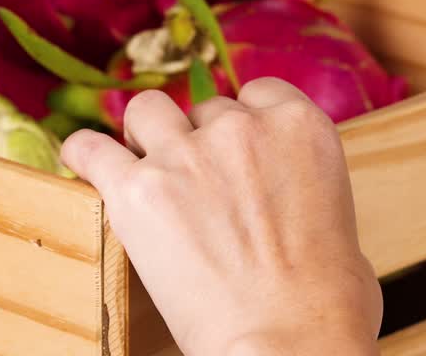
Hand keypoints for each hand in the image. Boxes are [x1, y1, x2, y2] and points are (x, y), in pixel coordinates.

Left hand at [60, 77, 382, 355]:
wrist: (287, 341)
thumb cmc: (327, 304)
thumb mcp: (342, 224)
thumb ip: (308, 194)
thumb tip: (295, 215)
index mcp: (299, 127)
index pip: (258, 93)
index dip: (244, 121)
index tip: (237, 149)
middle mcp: (241, 128)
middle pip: (204, 110)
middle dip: (200, 143)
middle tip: (198, 188)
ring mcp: (185, 154)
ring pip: (147, 111)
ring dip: (145, 136)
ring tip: (143, 166)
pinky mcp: (137, 190)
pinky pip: (91, 148)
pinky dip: (84, 153)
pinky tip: (83, 160)